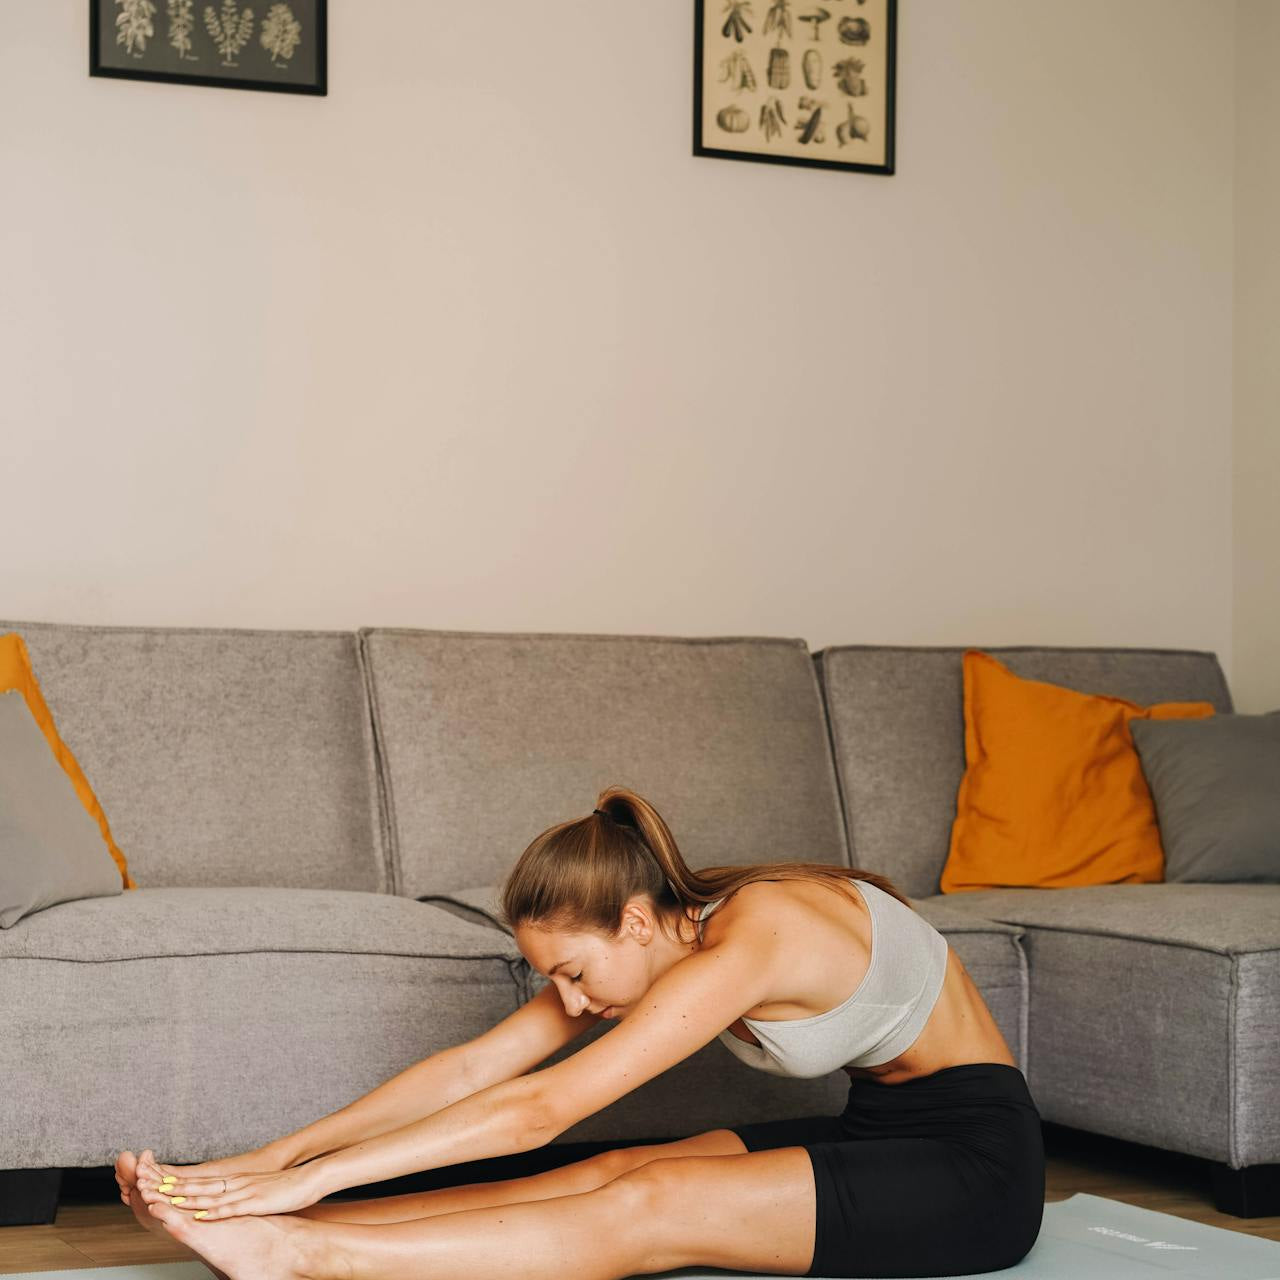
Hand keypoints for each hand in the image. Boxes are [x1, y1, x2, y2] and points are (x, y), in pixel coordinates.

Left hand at [137, 1162, 323, 1220]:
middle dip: (167, 1185)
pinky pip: (232, 1208)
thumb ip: (235, 1195)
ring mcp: (244, 1191)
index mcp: (231, 1181)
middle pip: (194, 1185)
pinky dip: (214, 1212)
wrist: (311, 1178)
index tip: (146, 1181)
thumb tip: (216, 1203)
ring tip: (159, 1197)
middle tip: (140, 1183)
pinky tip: (199, 1215)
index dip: (170, 1181)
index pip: (195, 1180)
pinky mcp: (257, 1201)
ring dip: (183, 1197)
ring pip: (208, 1195)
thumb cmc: (285, 1188)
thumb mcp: (254, 1190)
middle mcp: (233, 1183)